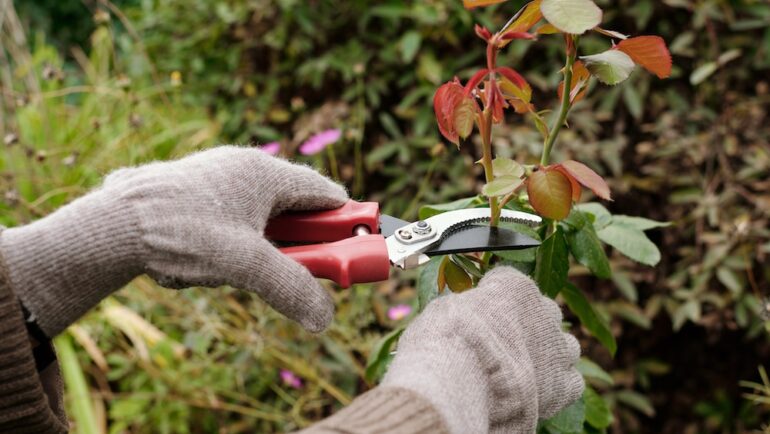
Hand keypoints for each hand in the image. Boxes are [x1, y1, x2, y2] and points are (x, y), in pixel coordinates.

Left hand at [1, 146, 347, 335]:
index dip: (344, 224)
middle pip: (294, 207)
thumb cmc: (179, 234)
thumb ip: (291, 288)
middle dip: (299, 243)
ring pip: (260, 216)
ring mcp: (214, 177)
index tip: (353, 251)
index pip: (326, 194)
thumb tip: (324, 316)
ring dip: (262, 247)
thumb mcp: (244, 265)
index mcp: (263, 172)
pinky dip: (232, 243)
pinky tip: (207, 262)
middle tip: (297, 270)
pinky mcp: (191, 192)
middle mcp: (241, 166)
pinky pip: (229, 218)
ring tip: (236, 269)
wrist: (108, 229)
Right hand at [382, 267, 583, 433]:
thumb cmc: (444, 340)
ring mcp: (558, 347)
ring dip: (549, 354)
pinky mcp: (564, 384)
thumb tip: (465, 314)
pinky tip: (536, 391)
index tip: (479, 314)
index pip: (511, 283)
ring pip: (565, 346)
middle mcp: (544, 310)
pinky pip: (572, 381)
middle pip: (544, 312)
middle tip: (503, 345)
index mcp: (515, 286)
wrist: (458, 379)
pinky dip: (558, 385)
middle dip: (527, 325)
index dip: (493, 299)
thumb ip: (466, 307)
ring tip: (523, 371)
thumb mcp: (446, 307)